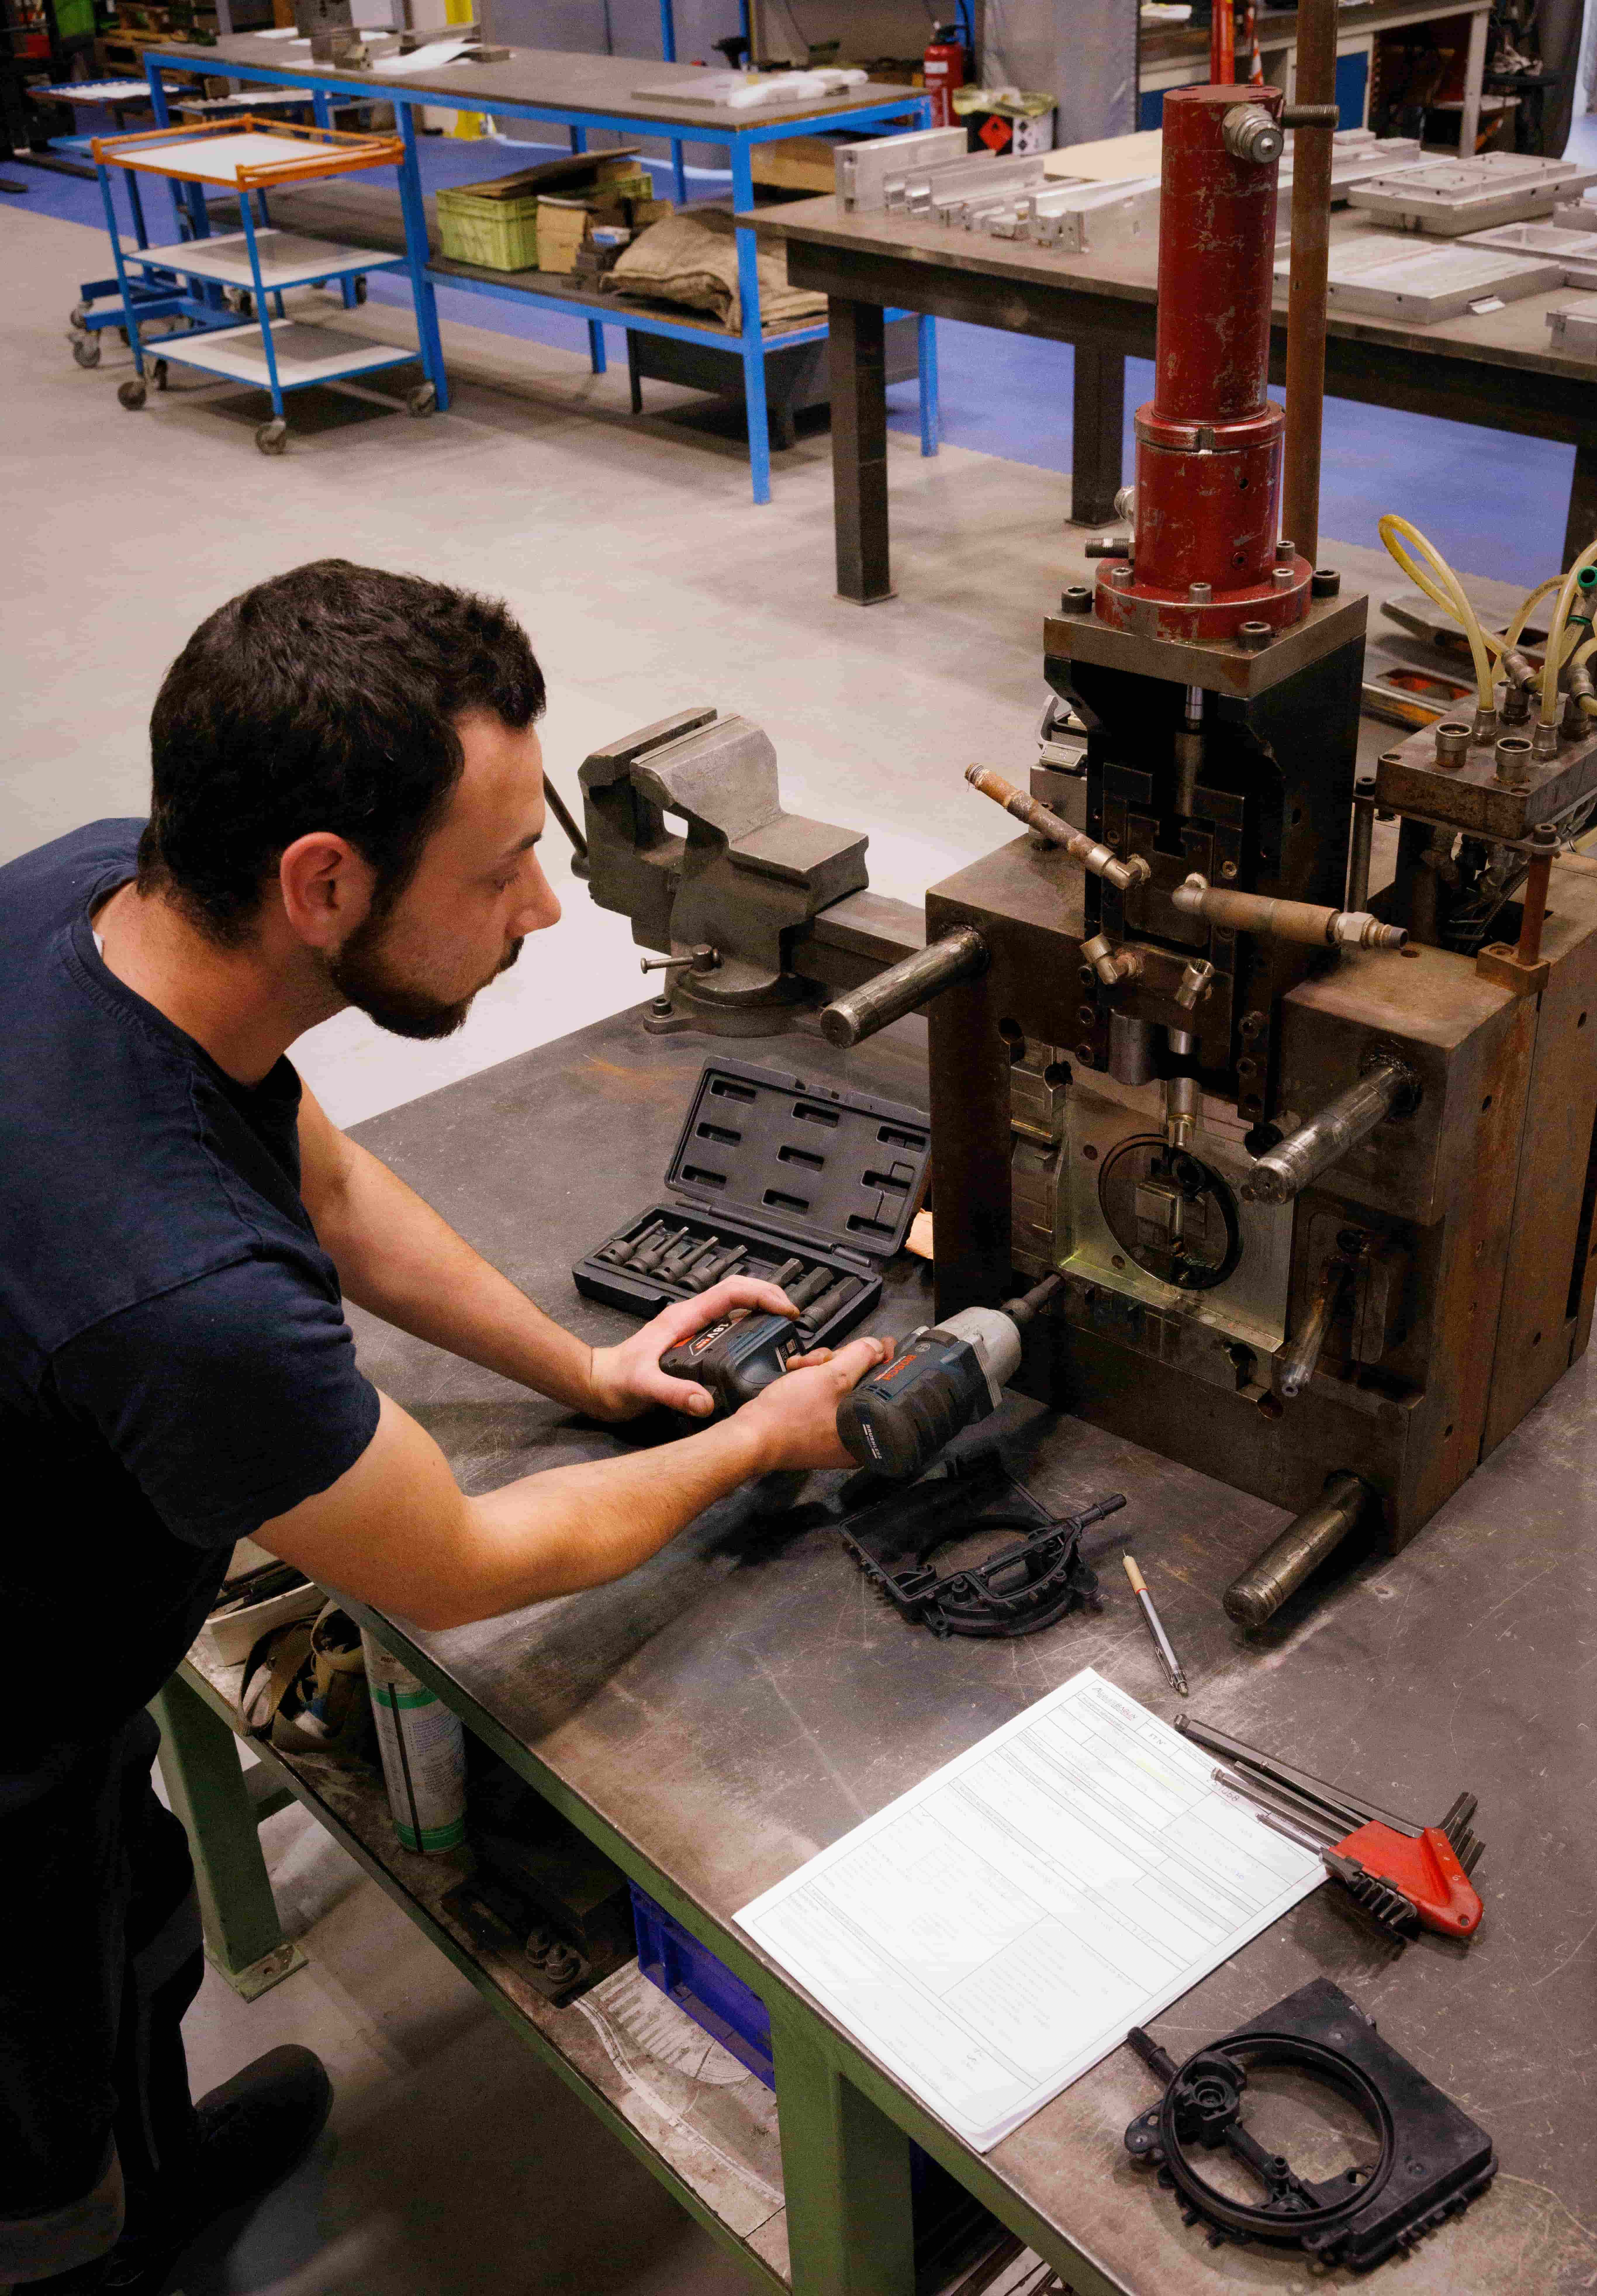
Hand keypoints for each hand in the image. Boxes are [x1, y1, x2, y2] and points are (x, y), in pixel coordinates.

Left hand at [585, 1274, 798, 1421]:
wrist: (597, 1386)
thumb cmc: (615, 1380)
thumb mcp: (642, 1385)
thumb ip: (672, 1393)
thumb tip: (704, 1403)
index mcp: (684, 1317)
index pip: (731, 1291)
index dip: (762, 1294)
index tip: (786, 1310)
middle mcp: (692, 1319)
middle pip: (740, 1296)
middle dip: (770, 1300)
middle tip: (794, 1323)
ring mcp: (694, 1331)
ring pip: (737, 1311)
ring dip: (763, 1314)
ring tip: (785, 1335)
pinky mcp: (694, 1347)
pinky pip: (730, 1330)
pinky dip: (751, 1332)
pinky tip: (760, 1351)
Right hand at [736, 1335, 895, 1471]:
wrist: (750, 1435)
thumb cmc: (787, 1417)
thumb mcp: (830, 1378)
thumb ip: (858, 1359)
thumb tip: (876, 1348)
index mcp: (865, 1435)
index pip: (882, 1390)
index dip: (877, 1362)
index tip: (877, 1345)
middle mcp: (851, 1439)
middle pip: (858, 1386)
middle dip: (838, 1364)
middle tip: (822, 1359)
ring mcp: (830, 1435)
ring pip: (837, 1389)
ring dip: (820, 1369)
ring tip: (802, 1365)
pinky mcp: (813, 1428)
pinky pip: (821, 1398)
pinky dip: (811, 1382)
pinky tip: (797, 1372)